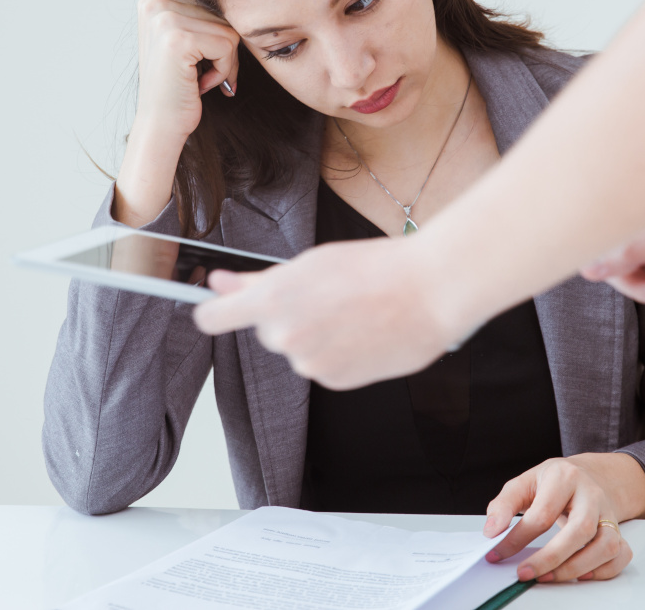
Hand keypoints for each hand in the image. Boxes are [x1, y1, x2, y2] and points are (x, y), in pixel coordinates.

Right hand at [113, 0, 240, 226]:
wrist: (161, 124)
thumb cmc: (177, 87)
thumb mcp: (185, 42)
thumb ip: (201, 15)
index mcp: (153, 0)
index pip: (210, 3)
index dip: (214, 36)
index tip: (198, 61)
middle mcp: (155, 4)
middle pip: (221, 14)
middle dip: (222, 50)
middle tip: (201, 75)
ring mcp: (165, 20)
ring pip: (228, 30)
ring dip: (223, 62)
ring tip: (199, 79)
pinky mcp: (179, 39)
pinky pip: (228, 45)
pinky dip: (223, 70)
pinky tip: (200, 84)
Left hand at [193, 238, 470, 388]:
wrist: (431, 292)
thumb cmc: (377, 267)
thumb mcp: (312, 262)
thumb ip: (260, 280)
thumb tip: (220, 283)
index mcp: (274, 300)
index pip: (213, 318)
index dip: (213, 313)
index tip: (217, 310)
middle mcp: (285, 336)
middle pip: (267, 331)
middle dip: (287, 317)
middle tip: (328, 295)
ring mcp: (310, 363)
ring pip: (299, 350)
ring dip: (317, 336)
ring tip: (356, 312)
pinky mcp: (335, 381)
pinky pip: (324, 366)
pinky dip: (339, 353)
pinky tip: (365, 333)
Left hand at [484, 454, 644, 582]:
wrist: (590, 475)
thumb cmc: (555, 481)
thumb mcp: (525, 482)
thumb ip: (504, 504)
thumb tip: (491, 531)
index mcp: (564, 477)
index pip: (542, 512)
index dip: (518, 538)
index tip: (498, 554)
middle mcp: (591, 494)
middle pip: (580, 529)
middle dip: (551, 557)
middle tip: (525, 573)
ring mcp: (608, 513)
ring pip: (605, 545)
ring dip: (577, 568)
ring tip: (548, 577)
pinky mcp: (618, 530)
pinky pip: (621, 554)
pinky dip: (604, 570)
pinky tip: (580, 575)